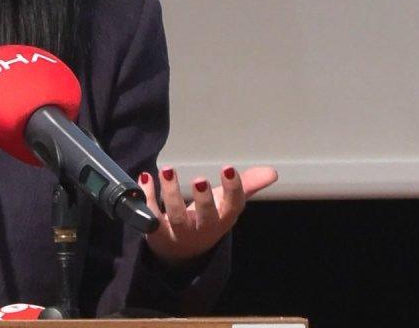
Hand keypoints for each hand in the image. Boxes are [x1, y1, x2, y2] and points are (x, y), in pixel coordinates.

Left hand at [137, 164, 277, 266]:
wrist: (179, 251)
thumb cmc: (206, 219)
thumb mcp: (226, 203)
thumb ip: (246, 186)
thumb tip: (272, 172)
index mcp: (223, 219)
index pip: (232, 206)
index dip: (232, 189)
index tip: (228, 168)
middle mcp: (203, 228)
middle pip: (205, 217)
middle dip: (203, 200)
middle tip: (200, 179)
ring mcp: (179, 233)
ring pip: (176, 217)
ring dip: (171, 193)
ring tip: (168, 170)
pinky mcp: (157, 232)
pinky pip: (151, 215)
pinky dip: (147, 197)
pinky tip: (145, 177)